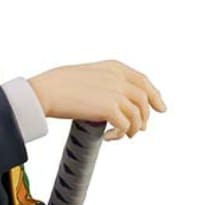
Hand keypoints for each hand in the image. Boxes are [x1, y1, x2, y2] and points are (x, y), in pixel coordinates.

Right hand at [28, 59, 166, 141]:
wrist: (46, 91)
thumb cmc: (56, 84)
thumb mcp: (85, 75)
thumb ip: (101, 83)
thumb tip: (108, 102)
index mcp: (113, 67)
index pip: (142, 80)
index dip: (154, 95)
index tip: (159, 107)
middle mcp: (118, 78)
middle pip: (144, 98)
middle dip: (146, 115)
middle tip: (141, 129)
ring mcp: (116, 93)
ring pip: (138, 115)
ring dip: (134, 128)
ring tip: (124, 135)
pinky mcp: (110, 109)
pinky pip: (125, 126)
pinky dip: (119, 134)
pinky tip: (109, 137)